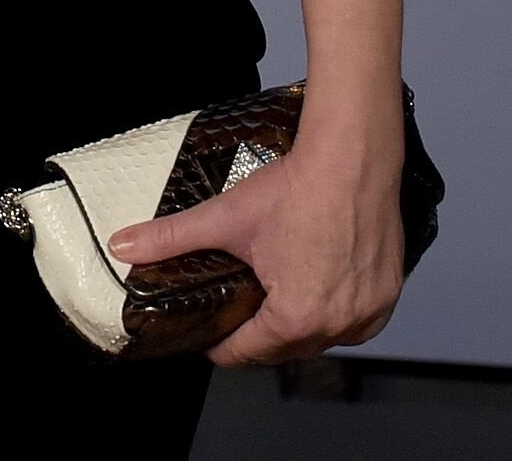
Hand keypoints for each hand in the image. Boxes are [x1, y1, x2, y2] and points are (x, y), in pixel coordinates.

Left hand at [107, 104, 404, 365]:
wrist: (352, 158)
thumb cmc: (297, 188)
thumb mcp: (224, 217)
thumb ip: (170, 238)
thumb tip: (124, 247)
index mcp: (296, 317)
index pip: (250, 352)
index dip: (223, 344)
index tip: (211, 336)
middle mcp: (337, 324)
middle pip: (286, 349)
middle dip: (259, 337)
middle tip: (239, 315)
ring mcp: (368, 312)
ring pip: (322, 338)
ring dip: (298, 329)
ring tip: (274, 306)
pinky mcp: (388, 296)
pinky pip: (355, 322)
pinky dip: (334, 315)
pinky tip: (316, 296)